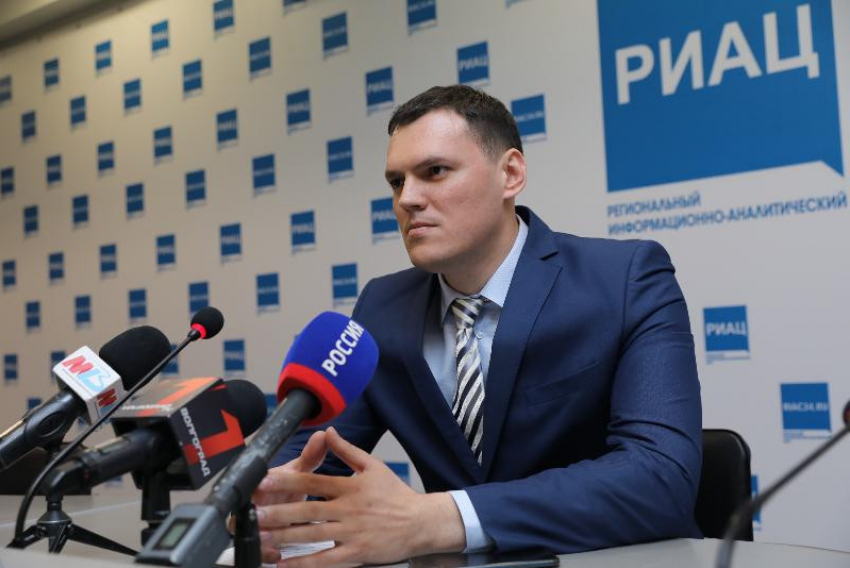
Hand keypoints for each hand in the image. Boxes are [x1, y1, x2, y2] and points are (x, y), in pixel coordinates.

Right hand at [229, 430, 328, 555]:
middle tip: (265, 519)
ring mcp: (250, 524)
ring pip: (247, 533)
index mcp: (259, 484)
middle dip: (256, 516)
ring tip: (270, 541)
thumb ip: (310, 456)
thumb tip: (323, 435)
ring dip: (258, 538)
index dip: (256, 487)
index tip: (263, 489)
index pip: (251, 484)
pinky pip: (255, 550)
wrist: (284, 507)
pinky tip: (276, 555)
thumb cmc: (289, 488)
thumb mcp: (300, 473)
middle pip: (244, 512)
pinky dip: (265, 553)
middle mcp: (251, 504)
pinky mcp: (256, 541)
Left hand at [256, 427, 465, 566]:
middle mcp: (348, 509)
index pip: (313, 481)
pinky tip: (285, 564)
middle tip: (253, 514)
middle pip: (307, 509)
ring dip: (285, 537)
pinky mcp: (356, 553)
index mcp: (350, 486)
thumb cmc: (396, 494)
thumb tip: (328, 431)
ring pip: (313, 534)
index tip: (264, 481)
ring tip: (262, 538)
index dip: (287, 481)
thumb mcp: (373, 466)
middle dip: (278, 512)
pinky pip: (326, 560)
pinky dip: (304, 563)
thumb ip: (346, 450)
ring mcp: (352, 532)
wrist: (420, 522)